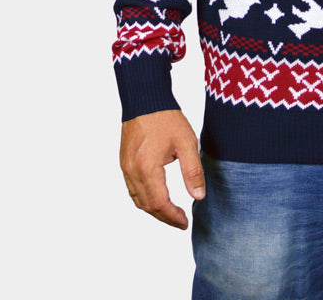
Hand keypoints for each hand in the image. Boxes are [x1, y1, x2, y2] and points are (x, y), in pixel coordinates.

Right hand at [120, 109, 204, 228]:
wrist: (145, 99)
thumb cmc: (166, 118)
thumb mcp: (187, 143)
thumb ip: (193, 171)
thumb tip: (199, 196)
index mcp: (147, 168)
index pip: (160, 204)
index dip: (173, 217)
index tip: (185, 222)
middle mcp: (132, 171)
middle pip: (147, 206)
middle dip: (164, 217)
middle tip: (180, 221)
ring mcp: (125, 167)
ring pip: (137, 199)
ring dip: (153, 209)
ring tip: (171, 212)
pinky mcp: (124, 161)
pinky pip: (132, 188)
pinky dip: (144, 198)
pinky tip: (156, 196)